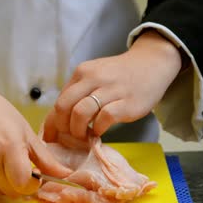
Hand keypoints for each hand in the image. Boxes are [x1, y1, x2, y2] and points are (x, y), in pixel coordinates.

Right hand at [0, 86, 71, 196]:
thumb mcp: (27, 133)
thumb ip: (46, 159)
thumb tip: (67, 176)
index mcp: (8, 146)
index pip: (23, 184)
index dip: (32, 184)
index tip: (35, 175)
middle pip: (11, 192)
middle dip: (20, 184)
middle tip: (20, 166)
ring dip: (5, 183)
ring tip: (4, 160)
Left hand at [43, 30, 182, 141]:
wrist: (151, 64)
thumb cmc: (118, 76)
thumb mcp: (94, 78)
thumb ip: (77, 95)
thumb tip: (57, 121)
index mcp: (81, 73)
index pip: (58, 101)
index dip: (51, 123)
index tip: (51, 137)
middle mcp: (93, 78)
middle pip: (63, 107)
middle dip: (62, 127)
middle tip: (70, 135)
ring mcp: (110, 90)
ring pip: (80, 113)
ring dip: (78, 130)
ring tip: (85, 135)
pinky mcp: (127, 102)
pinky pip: (104, 118)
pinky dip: (98, 129)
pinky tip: (100, 131)